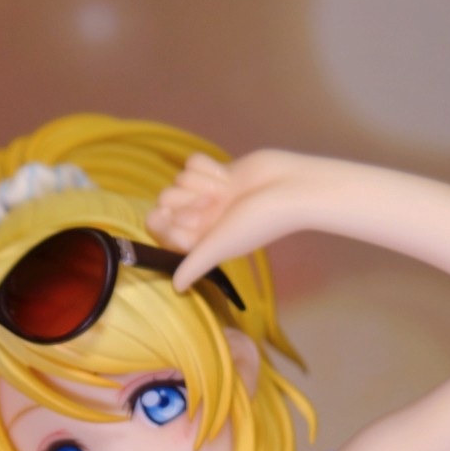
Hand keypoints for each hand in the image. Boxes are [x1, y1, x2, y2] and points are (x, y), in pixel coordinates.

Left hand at [146, 149, 315, 292]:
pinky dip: (208, 167)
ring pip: (179, 179)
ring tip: (226, 191)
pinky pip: (192, 162)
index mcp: (200, 240)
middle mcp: (202, 219)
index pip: (160, 229)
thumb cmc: (259, 222)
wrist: (289, 188)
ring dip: (201, 183)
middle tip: (213, 205)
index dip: (165, 221)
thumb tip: (176, 288)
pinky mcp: (216, 173)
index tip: (181, 218)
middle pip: (166, 200)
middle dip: (186, 199)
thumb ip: (195, 264)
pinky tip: (227, 176)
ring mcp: (208, 194)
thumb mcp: (221, 246)